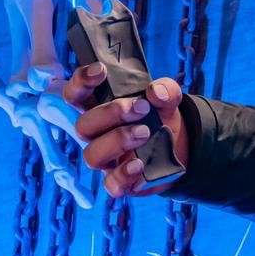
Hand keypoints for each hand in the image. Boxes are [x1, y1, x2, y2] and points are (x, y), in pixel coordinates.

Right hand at [62, 63, 188, 197]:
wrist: (178, 149)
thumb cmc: (159, 118)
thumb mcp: (167, 98)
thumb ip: (165, 89)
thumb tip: (156, 92)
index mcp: (100, 108)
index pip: (76, 95)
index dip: (80, 82)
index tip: (101, 70)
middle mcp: (97, 134)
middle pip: (83, 125)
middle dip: (111, 113)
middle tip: (141, 108)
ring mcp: (106, 159)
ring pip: (91, 155)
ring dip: (117, 140)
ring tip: (145, 132)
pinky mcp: (119, 181)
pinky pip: (111, 185)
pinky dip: (124, 174)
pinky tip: (140, 164)